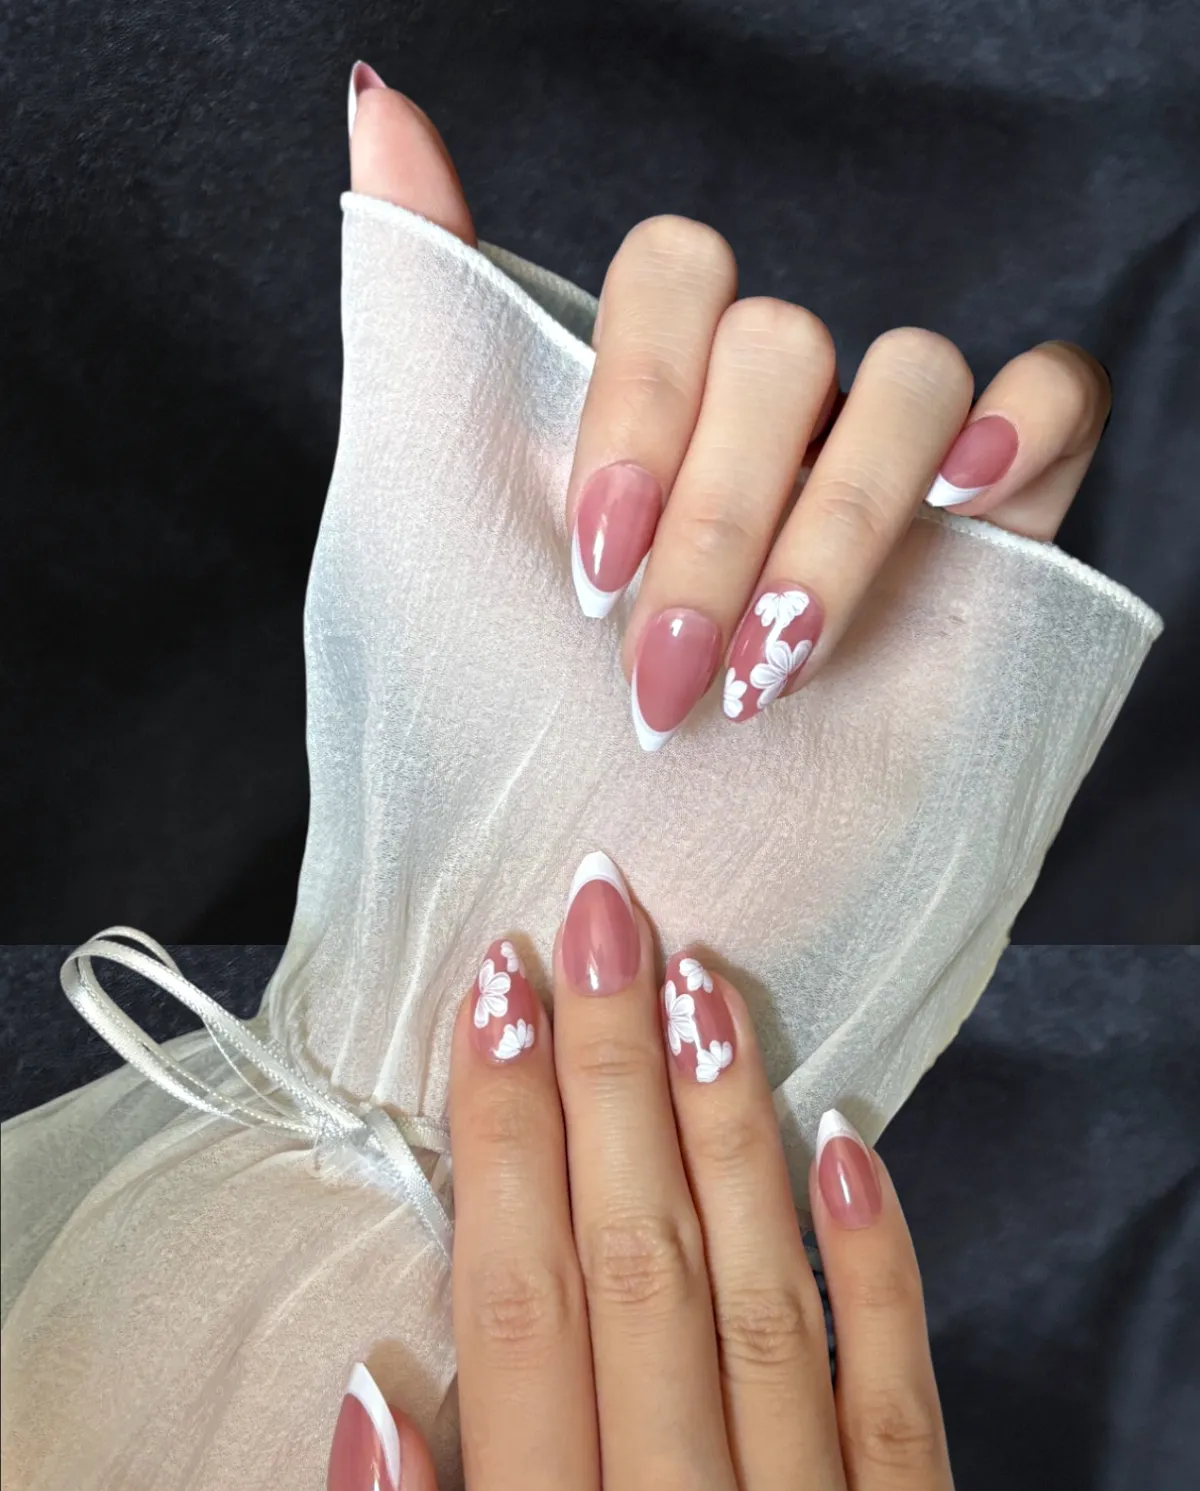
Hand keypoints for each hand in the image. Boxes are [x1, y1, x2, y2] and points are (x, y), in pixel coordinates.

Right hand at [303, 854, 1002, 1490]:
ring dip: (731, 1127)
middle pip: (643, 1257)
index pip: (520, 1297)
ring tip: (704, 984)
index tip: (497, 993)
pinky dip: (879, 1261)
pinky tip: (850, 1141)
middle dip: (613, 1072)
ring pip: (770, 1295)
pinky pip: (902, 1400)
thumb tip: (373, 1397)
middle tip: (603, 917)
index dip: (503, 1130)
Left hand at [345, 62, 1111, 748]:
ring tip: (783, 663)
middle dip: (723, 516)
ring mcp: (873, 484)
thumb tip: (386, 107)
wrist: (614, 908)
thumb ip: (415, 301)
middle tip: (670, 670)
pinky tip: (968, 497)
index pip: (676, 278)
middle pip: (784, 340)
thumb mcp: (416, 512)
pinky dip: (1023, 421)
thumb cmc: (498, 737)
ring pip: (904, 376)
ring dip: (835, 522)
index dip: (642, 403)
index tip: (594, 563)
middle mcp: (757, 435)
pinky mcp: (990, 549)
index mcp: (643, 411)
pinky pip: (1056, 401)